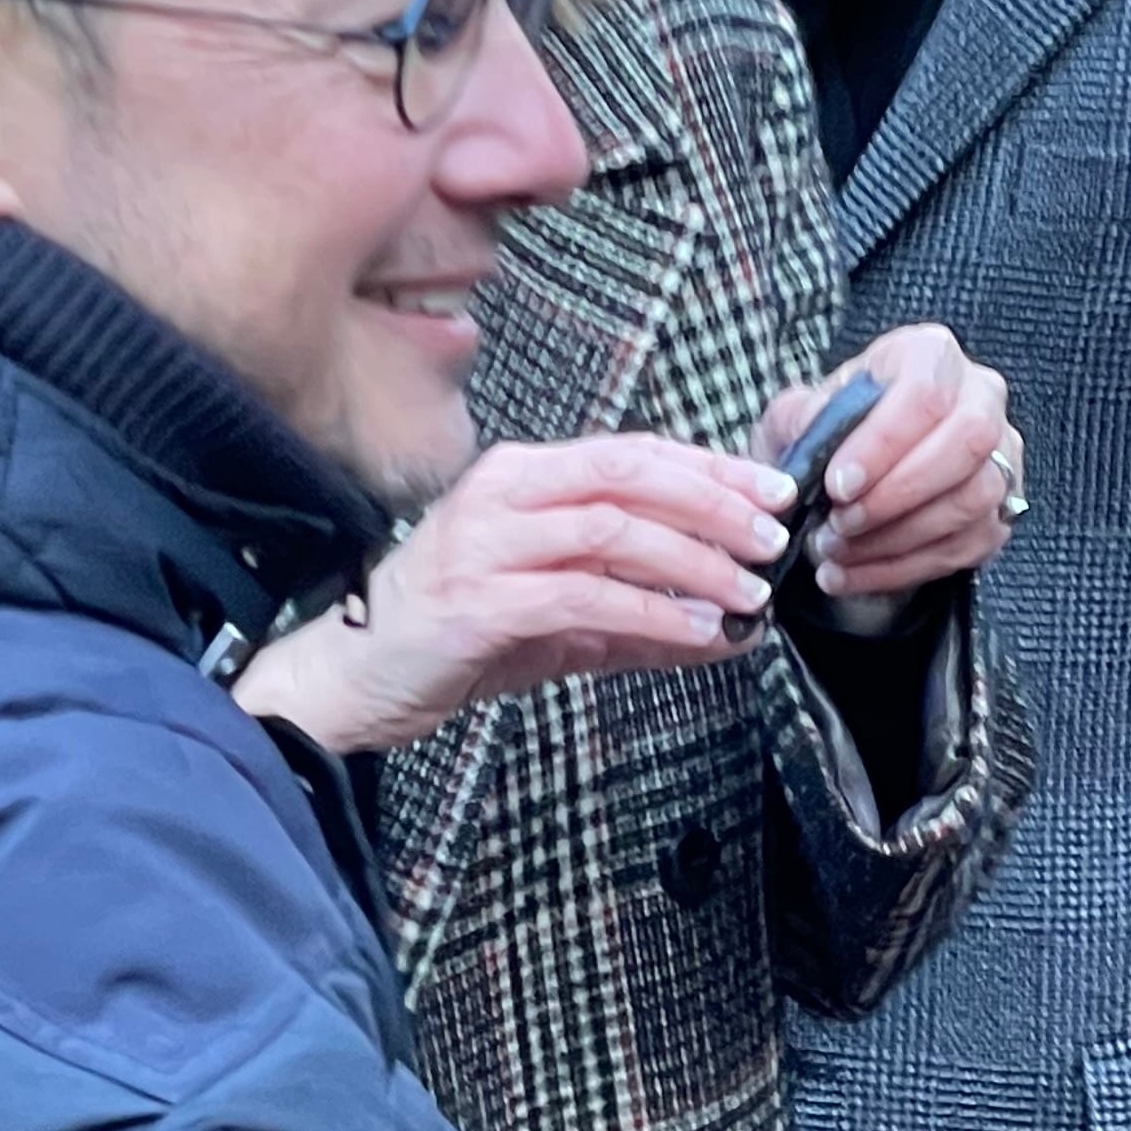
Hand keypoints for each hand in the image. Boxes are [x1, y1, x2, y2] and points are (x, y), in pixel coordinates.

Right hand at [234, 435, 796, 754]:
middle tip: (773, 537)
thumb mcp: (553, 612)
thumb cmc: (450, 634)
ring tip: (746, 594)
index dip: (710, 467)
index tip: (774, 491)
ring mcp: (484, 546)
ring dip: (693, 561)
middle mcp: (500, 495)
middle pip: (629, 476)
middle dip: (714, 502)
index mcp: (519, 476)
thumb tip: (727, 624)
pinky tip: (694, 632)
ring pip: (612, 532)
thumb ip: (634, 610)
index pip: (632, 453)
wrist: (356, 677)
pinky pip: (583, 597)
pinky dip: (649, 612)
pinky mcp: (477, 603)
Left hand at [759, 322, 1015, 620]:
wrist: (845, 475)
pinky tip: (849, 573)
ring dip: (896, 537)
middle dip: (897, 493)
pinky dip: (899, 568)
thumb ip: (800, 418)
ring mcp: (999, 456)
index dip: (883, 443)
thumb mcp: (796, 415)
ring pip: (972, 499)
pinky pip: (965, 547)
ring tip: (835, 550)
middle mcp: (980, 397)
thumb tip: (814, 432)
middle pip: (967, 442)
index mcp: (929, 355)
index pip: (925, 392)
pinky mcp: (999, 512)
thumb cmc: (827, 433)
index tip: (837, 484)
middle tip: (839, 523)